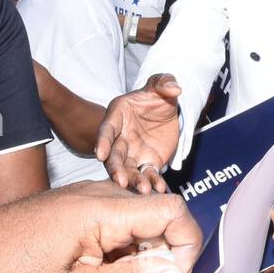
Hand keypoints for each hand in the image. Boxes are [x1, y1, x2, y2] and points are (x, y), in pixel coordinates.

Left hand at [0, 182, 201, 272]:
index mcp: (101, 208)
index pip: (172, 211)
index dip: (185, 247)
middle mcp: (97, 193)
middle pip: (158, 216)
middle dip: (160, 255)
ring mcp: (84, 198)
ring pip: (137, 222)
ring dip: (137, 255)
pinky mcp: (74, 208)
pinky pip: (114, 222)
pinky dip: (117, 249)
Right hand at [96, 74, 182, 193]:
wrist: (168, 111)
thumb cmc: (157, 96)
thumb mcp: (160, 84)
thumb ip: (164, 82)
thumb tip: (175, 88)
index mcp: (118, 115)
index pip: (107, 129)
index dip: (102, 142)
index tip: (99, 155)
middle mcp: (121, 137)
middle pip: (114, 156)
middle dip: (115, 169)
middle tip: (120, 181)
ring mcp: (133, 152)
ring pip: (129, 169)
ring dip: (133, 180)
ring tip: (143, 190)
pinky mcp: (148, 162)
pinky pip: (148, 174)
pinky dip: (153, 181)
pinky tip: (159, 188)